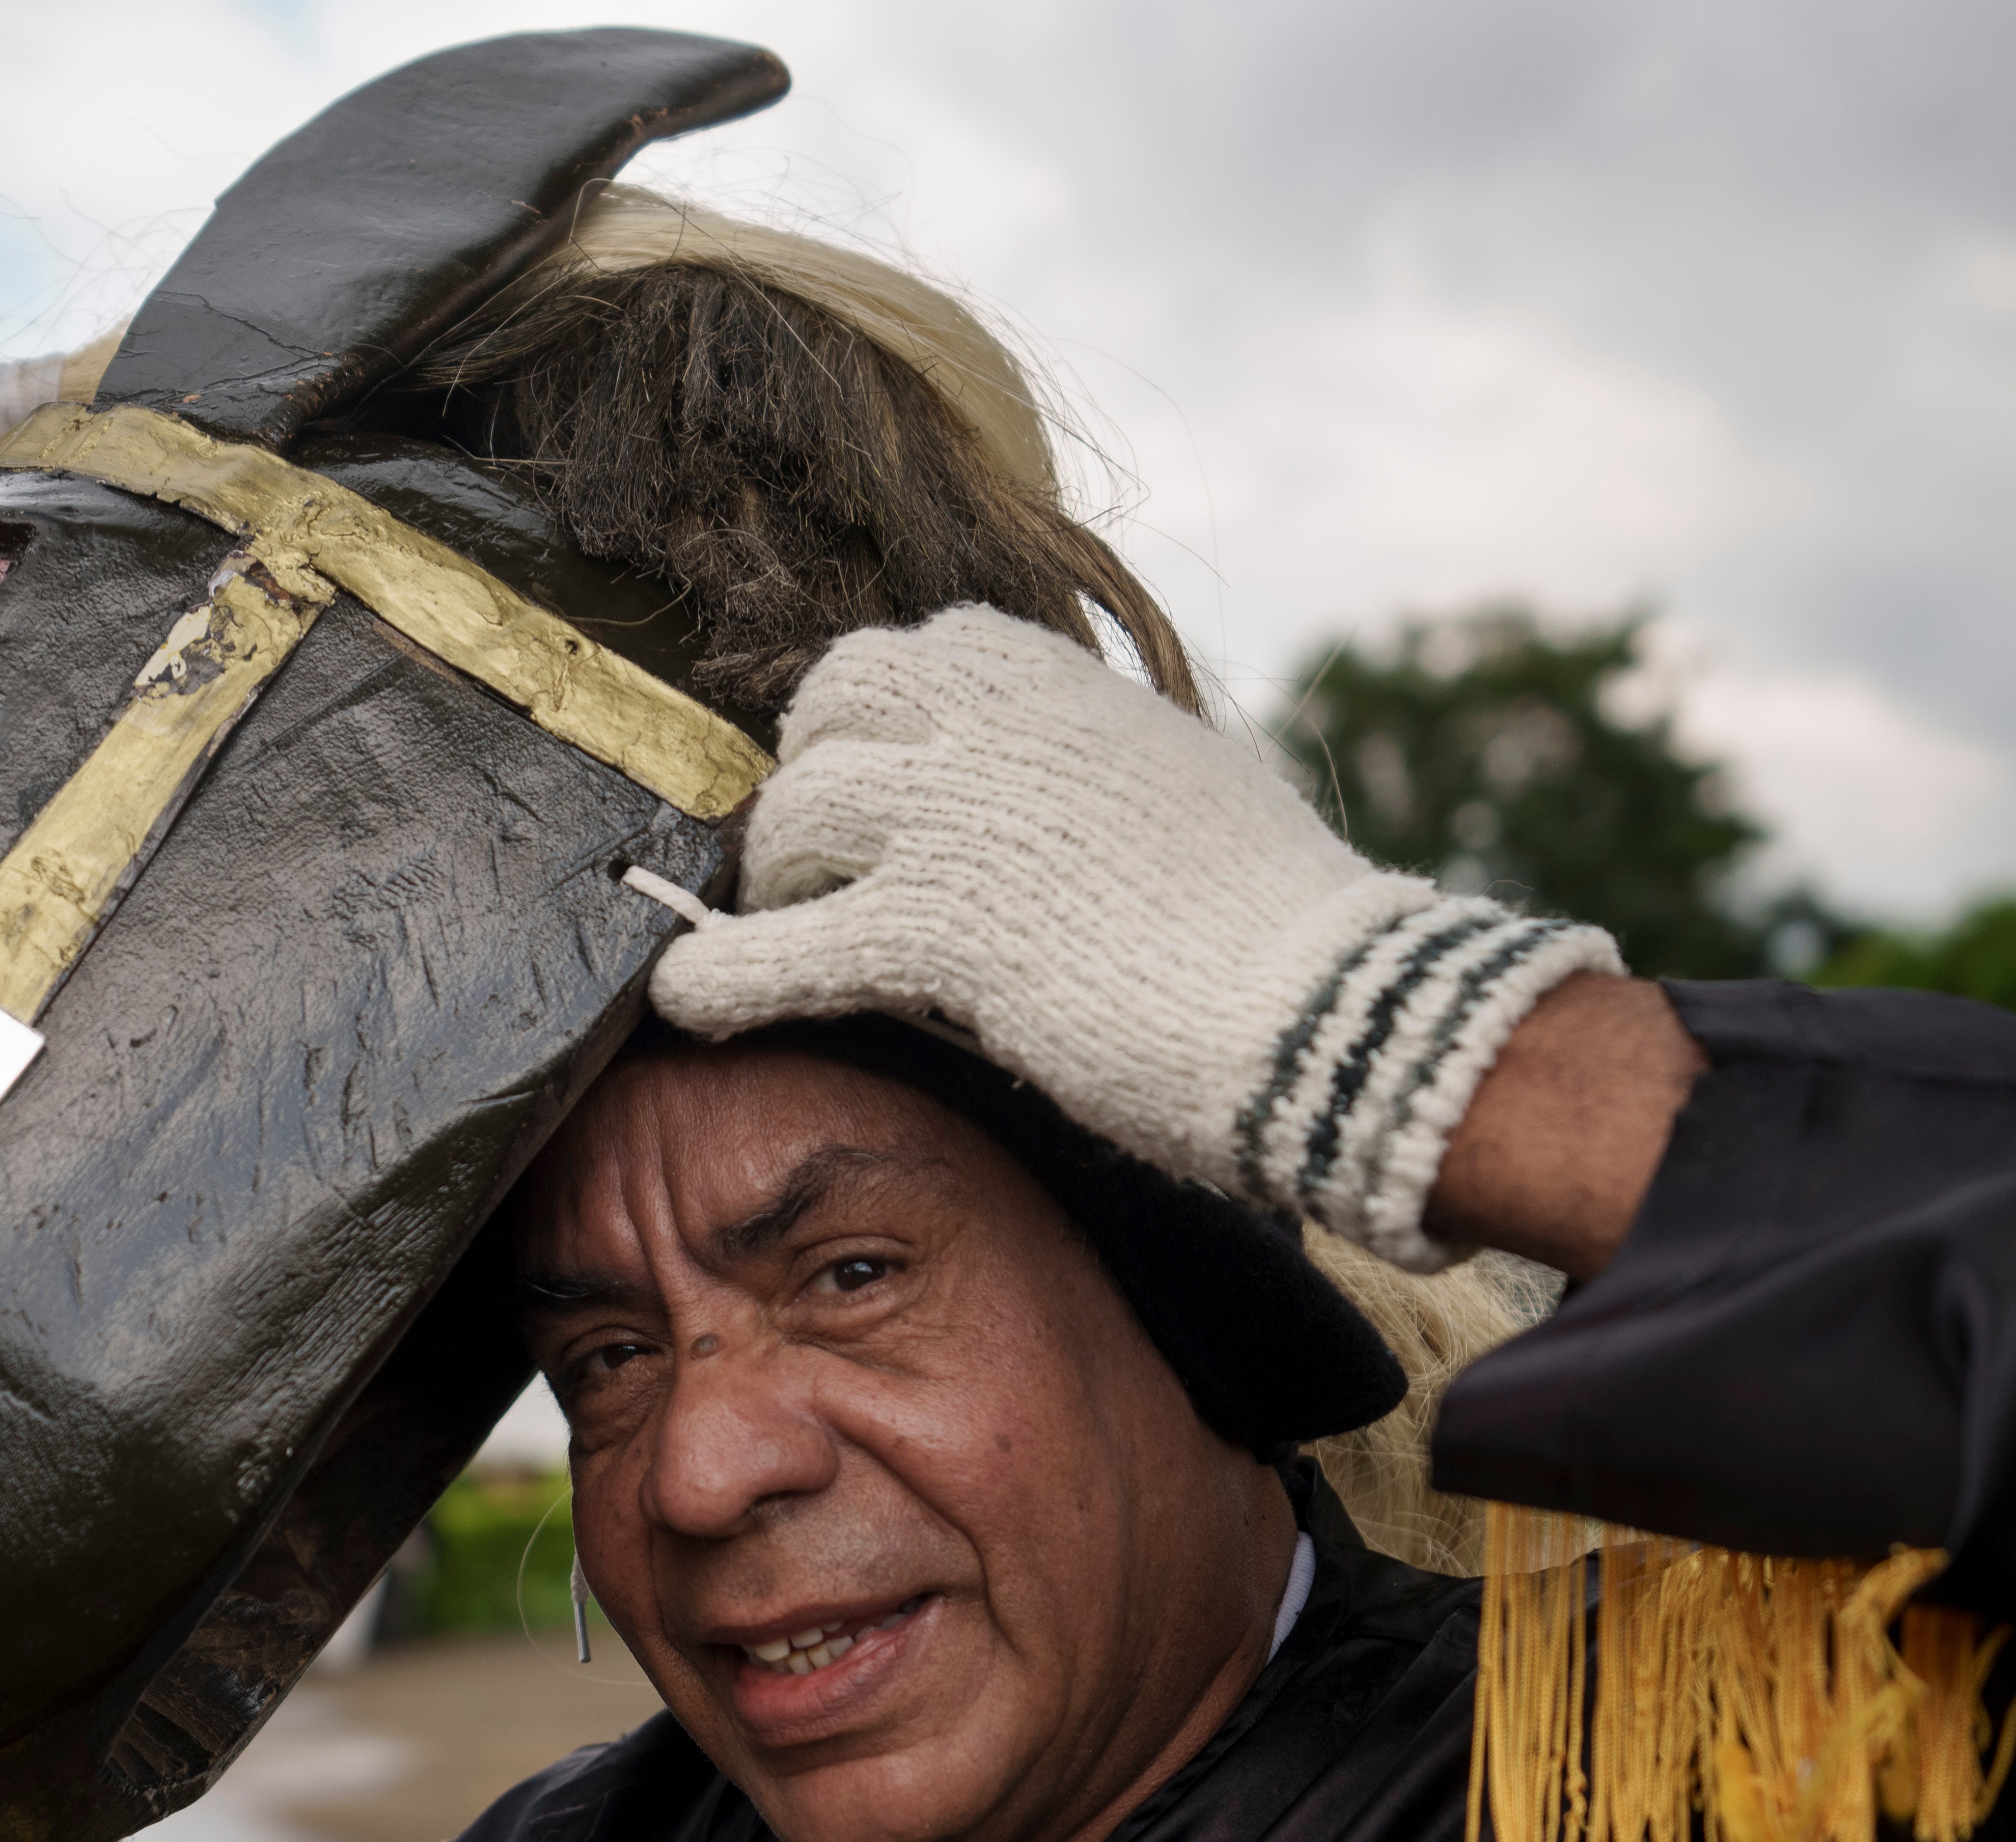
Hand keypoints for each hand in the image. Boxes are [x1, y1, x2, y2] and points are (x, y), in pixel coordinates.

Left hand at [650, 606, 1623, 1268]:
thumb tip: (1086, 775)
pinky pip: (779, 946)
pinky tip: (690, 996)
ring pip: (792, 820)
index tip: (870, 789)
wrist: (1325, 1008)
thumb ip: (1105, 760)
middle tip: (818, 862)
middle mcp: (993, 722)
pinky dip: (724, 975)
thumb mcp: (1185, 780)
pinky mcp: (933, 928)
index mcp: (1057, 678)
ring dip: (778, 882)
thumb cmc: (1280, 918)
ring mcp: (954, 818)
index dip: (868, 729)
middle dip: (810, 783)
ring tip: (791, 934)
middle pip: (828, 712)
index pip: (905, 658)